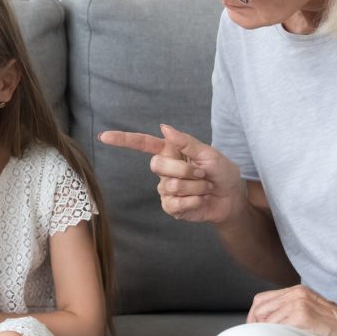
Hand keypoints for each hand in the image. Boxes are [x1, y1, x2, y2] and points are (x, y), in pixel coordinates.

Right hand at [99, 124, 243, 223]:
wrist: (232, 199)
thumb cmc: (222, 173)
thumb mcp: (209, 154)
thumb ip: (186, 143)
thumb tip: (163, 127)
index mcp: (171, 152)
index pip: (143, 144)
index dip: (123, 140)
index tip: (104, 136)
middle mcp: (164, 170)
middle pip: (157, 165)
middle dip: (184, 170)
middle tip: (202, 174)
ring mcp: (165, 190)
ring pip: (170, 186)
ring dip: (195, 187)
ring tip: (205, 188)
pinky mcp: (171, 207)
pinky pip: (174, 204)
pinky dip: (193, 201)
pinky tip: (200, 200)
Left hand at [248, 285, 336, 335]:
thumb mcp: (312, 309)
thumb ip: (291, 310)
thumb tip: (266, 324)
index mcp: (297, 290)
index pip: (261, 300)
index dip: (254, 316)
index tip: (255, 330)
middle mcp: (296, 294)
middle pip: (260, 309)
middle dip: (256, 326)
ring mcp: (299, 304)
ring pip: (267, 320)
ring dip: (267, 334)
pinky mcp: (303, 317)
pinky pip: (278, 328)